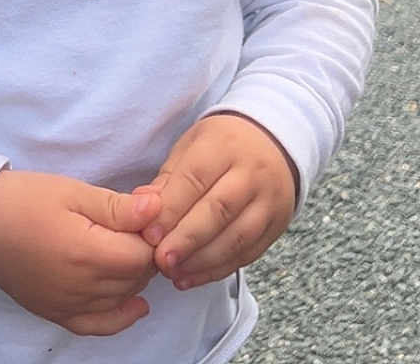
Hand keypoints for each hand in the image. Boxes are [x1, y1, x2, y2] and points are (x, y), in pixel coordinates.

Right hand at [0, 170, 161, 335]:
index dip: (149, 234)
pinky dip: (121, 317)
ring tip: (125, 248)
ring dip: (133, 277)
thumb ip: (117, 206)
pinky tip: (136, 305)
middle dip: (144, 253)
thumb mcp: (72, 191)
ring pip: (123, 299)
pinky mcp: (57, 313)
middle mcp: (82, 288)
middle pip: (136, 278)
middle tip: (133, 227)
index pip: (143, 255)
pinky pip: (99, 326)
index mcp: (87, 253)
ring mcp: (69, 305)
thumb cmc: (24, 199)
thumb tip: (157, 209)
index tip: (141, 215)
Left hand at [134, 112, 297, 289]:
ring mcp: (269, 201)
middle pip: (218, 210)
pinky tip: (194, 277)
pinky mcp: (276, 226)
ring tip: (174, 274)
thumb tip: (142, 206)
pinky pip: (249, 253)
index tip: (149, 234)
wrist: (272, 144)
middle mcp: (251, 173)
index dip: (172, 209)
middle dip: (187, 239)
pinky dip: (220, 268)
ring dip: (202, 260)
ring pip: (237, 237)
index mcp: (224, 145)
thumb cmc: (221, 145)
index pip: (195, 179)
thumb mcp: (192, 145)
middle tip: (160, 260)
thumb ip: (168, 178)